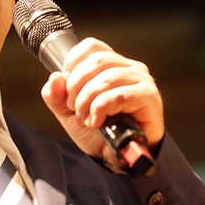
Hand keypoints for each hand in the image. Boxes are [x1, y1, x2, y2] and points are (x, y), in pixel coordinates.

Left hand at [41, 37, 164, 168]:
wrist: (117, 158)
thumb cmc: (98, 132)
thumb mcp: (68, 112)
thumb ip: (56, 95)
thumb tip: (55, 78)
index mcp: (112, 64)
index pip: (91, 46)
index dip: (73, 63)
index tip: (67, 86)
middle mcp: (129, 67)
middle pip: (96, 60)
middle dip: (76, 85)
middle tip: (72, 107)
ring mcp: (141, 80)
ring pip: (106, 78)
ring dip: (87, 100)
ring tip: (84, 118)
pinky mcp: (149, 97)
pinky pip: (119, 95)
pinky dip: (101, 108)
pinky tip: (96, 121)